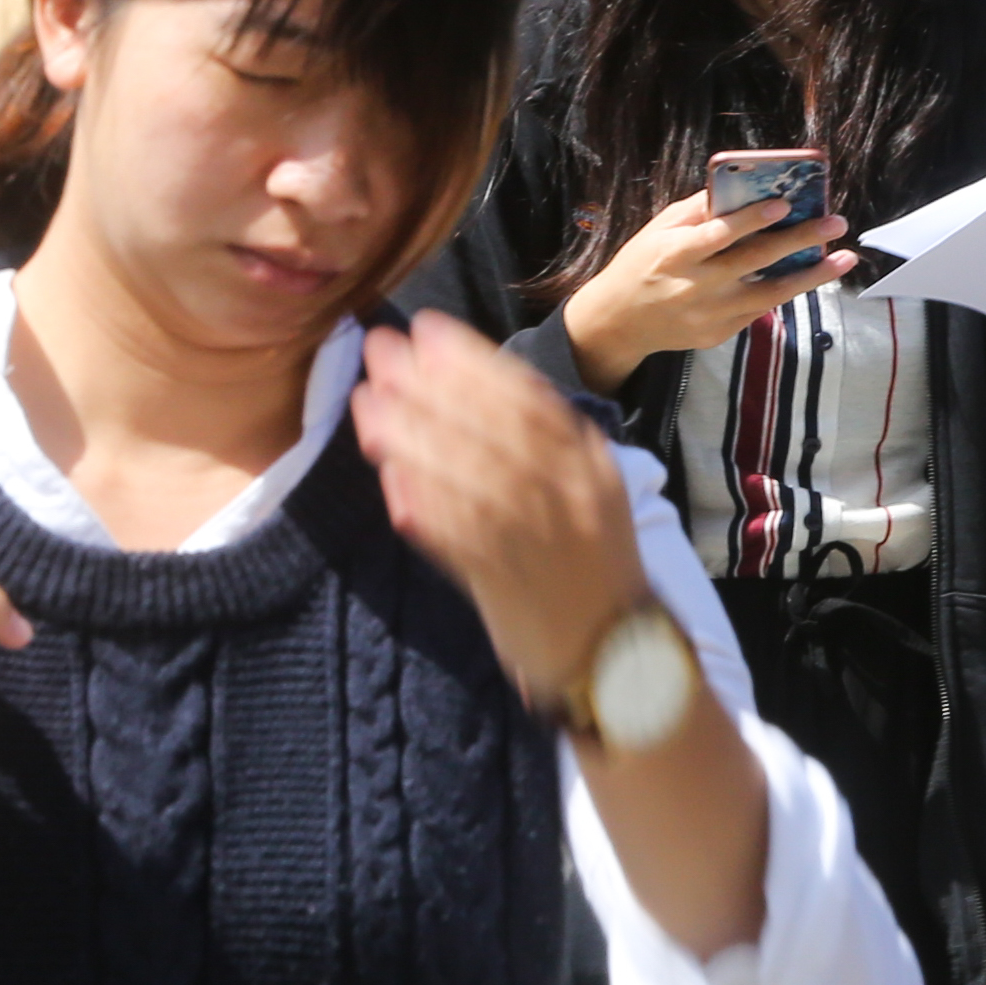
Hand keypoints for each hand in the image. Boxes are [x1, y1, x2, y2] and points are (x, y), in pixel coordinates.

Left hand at [353, 309, 660, 707]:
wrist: (620, 655)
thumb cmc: (595, 560)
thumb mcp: (591, 486)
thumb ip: (546, 440)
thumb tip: (475, 383)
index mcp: (589, 465)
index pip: (526, 398)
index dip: (471, 359)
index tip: (425, 329)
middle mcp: (566, 496)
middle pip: (488, 430)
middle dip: (427, 385)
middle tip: (377, 350)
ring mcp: (535, 542)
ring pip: (466, 478)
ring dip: (410, 436)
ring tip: (365, 403)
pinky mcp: (504, 588)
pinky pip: (457, 540)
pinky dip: (423, 507)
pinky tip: (387, 476)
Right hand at [557, 188, 850, 391]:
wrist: (620, 322)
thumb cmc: (642, 264)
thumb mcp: (658, 231)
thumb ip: (696, 212)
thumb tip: (736, 186)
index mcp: (676, 255)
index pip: (718, 235)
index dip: (751, 220)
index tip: (783, 204)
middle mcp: (696, 286)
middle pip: (755, 261)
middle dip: (800, 239)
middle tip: (835, 222)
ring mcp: (711, 314)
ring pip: (771, 294)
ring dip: (813, 276)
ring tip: (845, 259)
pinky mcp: (721, 334)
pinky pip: (760, 309)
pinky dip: (786, 290)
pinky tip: (809, 274)